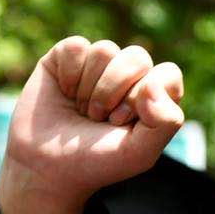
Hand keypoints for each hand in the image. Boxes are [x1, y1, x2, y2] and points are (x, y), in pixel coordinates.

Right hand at [0, 36, 184, 213]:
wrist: (46, 166)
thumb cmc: (97, 160)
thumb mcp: (139, 152)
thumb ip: (166, 122)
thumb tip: (153, 82)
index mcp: (155, 95)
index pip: (167, 75)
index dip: (142, 98)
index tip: (121, 123)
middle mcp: (130, 74)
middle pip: (138, 58)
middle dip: (114, 93)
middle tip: (99, 118)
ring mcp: (100, 63)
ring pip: (105, 50)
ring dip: (90, 89)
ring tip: (82, 110)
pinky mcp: (67, 56)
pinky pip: (76, 47)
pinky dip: (68, 75)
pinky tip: (65, 93)